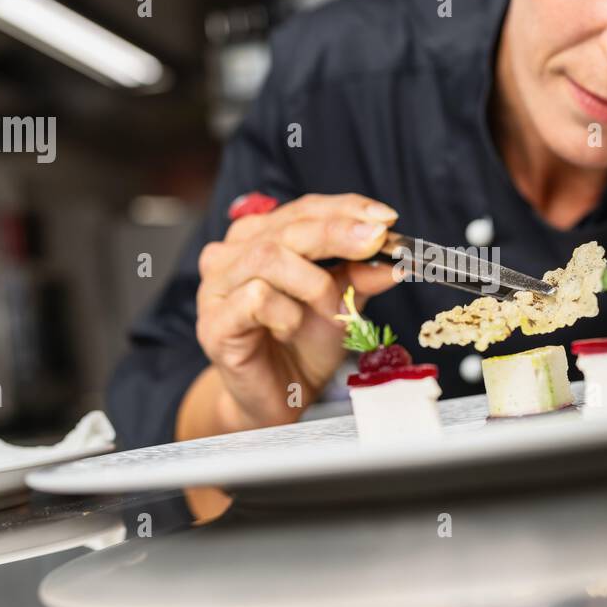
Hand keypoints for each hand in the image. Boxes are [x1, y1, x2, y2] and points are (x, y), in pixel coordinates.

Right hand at [194, 193, 398, 430]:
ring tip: (334, 311)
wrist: (279, 398)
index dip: (346, 209)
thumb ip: (361, 278)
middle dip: (338, 232)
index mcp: (261, 237)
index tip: (385, 219)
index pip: (305, 209)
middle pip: (288, 228)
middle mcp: (233, 254)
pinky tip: (291, 329)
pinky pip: (255, 298)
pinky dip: (287, 312)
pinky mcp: (214, 323)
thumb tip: (392, 261)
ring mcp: (218, 287)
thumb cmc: (303, 344)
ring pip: (269, 257)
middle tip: (376, 241)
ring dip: (314, 283)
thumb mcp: (342, 304)